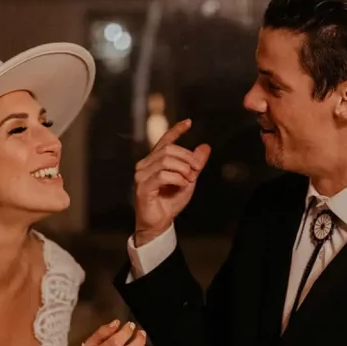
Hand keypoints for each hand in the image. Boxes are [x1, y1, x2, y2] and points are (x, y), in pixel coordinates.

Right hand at [134, 119, 210, 246]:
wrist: (160, 223)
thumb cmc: (170, 202)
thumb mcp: (188, 179)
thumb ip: (195, 164)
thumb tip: (205, 146)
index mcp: (154, 161)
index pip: (165, 141)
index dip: (176, 130)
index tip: (189, 122)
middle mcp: (144, 165)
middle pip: (169, 150)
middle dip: (187, 158)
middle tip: (197, 170)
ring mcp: (141, 175)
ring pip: (166, 160)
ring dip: (183, 169)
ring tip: (189, 180)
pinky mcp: (142, 186)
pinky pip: (162, 175)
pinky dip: (177, 178)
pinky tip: (183, 184)